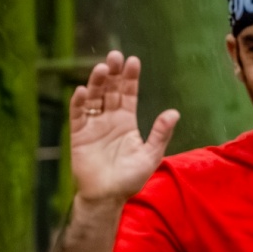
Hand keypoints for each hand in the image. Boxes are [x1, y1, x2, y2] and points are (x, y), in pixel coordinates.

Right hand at [69, 52, 178, 203]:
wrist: (107, 196)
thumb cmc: (130, 178)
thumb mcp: (150, 155)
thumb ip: (160, 133)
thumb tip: (174, 112)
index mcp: (127, 121)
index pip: (128, 94)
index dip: (130, 78)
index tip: (133, 61)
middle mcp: (109, 119)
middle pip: (111, 90)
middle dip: (114, 73)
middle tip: (115, 56)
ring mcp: (93, 125)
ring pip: (94, 98)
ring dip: (97, 83)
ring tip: (103, 69)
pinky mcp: (78, 134)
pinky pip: (78, 115)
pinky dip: (80, 103)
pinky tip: (84, 91)